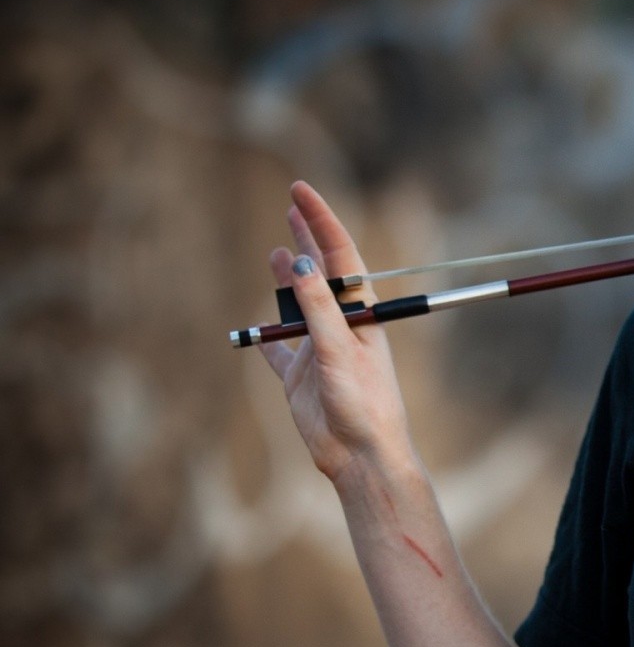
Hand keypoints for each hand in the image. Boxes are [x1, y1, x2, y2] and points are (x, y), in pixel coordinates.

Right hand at [257, 181, 413, 482]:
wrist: (361, 456)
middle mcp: (341, 325)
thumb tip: (301, 263)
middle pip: (321, 272)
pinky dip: (267, 337)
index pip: (340, 255)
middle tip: (293, 205)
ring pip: (297, 306)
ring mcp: (319, 350)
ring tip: (277, 253)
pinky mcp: (301, 378)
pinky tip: (257, 326)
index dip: (321, 220)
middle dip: (308, 238)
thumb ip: (320, 308)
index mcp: (360, 312)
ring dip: (288, 280)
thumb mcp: (341, 350)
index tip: (300, 189)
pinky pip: (279, 351)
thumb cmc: (363, 403)